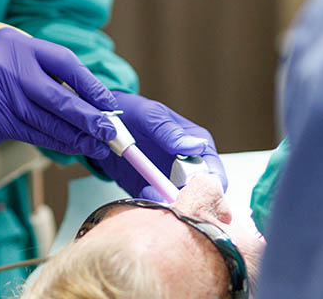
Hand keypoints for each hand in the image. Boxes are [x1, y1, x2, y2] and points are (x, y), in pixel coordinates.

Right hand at [0, 28, 117, 157]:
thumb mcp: (24, 62)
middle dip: (88, 117)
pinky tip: (75, 147)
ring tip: (99, 145)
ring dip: (77, 136)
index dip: (90, 85)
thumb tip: (99, 103)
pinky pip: (35, 134)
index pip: (64, 62)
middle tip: (110, 131)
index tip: (109, 104)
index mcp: (20, 43)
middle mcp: (7, 65)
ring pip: (47, 121)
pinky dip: (58, 143)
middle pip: (57, 96)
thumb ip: (55, 75)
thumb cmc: (5, 78)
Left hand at [89, 91, 226, 199]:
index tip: (191, 193)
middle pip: (200, 197)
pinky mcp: (153, 192)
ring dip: (169, 208)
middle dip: (187, 203)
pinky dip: (153, 208)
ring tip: (150, 194)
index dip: (208, 190)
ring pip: (180, 206)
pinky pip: (158, 207)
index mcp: (199, 148)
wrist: (107, 124)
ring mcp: (171, 182)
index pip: (215, 176)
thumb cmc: (135, 113)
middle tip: (170, 200)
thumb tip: (197, 146)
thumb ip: (170, 132)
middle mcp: (189, 169)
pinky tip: (143, 198)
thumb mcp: (151, 116)